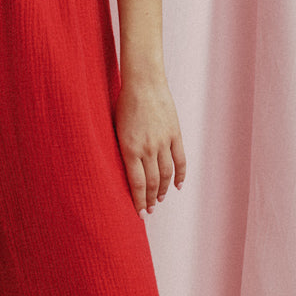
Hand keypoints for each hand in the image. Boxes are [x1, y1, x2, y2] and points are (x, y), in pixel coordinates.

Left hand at [114, 77, 186, 214]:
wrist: (143, 82)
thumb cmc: (124, 104)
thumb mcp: (116, 129)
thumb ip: (122, 150)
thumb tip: (125, 171)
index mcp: (129, 149)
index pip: (136, 184)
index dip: (139, 201)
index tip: (140, 213)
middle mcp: (147, 148)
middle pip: (152, 182)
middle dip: (150, 199)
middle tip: (149, 210)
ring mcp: (163, 141)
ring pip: (166, 174)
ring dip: (164, 190)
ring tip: (160, 199)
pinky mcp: (175, 133)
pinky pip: (180, 160)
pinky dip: (180, 175)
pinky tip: (178, 186)